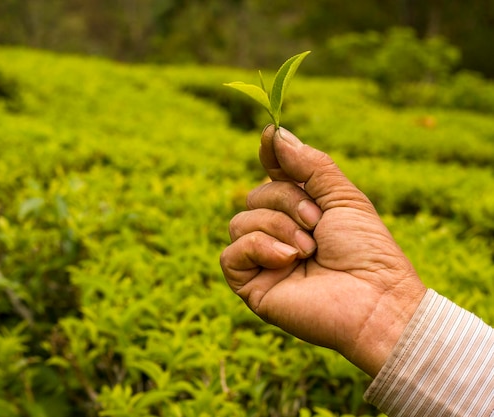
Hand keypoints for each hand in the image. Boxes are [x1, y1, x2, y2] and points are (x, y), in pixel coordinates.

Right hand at [220, 125, 426, 375]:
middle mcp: (278, 234)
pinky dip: (258, 248)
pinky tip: (287, 260)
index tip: (270, 136)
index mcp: (300, 213)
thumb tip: (274, 132)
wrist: (376, 300)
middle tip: (316, 223)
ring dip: (277, 227)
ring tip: (308, 250)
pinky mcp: (252, 286)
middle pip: (254, 196)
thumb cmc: (367, 251)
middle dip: (285, 201)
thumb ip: (308, 165)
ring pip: (239, 222)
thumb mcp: (342, 196)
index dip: (269, 157)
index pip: (271, 177)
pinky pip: (231, 254)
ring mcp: (263, 261)